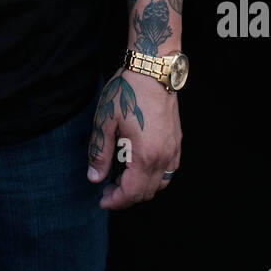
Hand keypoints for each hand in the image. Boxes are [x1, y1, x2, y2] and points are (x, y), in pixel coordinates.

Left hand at [86, 67, 181, 210]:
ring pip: (160, 184)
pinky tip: (139, 166)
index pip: (131, 192)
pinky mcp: (176, 141)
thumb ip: (99, 153)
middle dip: (126, 197)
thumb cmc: (127, 92)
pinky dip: (155, 177)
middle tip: (107, 188)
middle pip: (146, 192)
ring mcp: (173, 149)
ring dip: (141, 188)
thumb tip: (94, 178)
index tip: (101, 200)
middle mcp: (163, 157)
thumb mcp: (105, 122)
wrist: (152, 70)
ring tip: (122, 178)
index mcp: (145, 156)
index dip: (115, 201)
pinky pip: (169, 171)